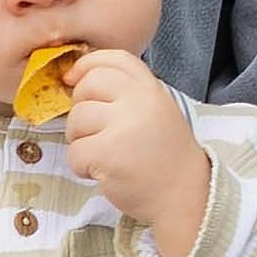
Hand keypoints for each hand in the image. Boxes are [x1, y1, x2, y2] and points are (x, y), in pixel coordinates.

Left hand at [63, 49, 209, 256]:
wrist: (183, 197)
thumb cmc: (163, 158)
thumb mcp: (155, 112)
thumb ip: (126, 95)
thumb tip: (77, 80)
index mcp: (151, 89)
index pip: (114, 59)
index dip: (87, 65)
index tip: (73, 80)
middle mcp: (139, 101)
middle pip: (87, 86)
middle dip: (80, 109)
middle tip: (93, 132)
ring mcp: (123, 126)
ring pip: (76, 120)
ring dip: (80, 141)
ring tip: (102, 155)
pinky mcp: (107, 153)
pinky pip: (74, 151)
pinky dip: (81, 166)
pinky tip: (101, 173)